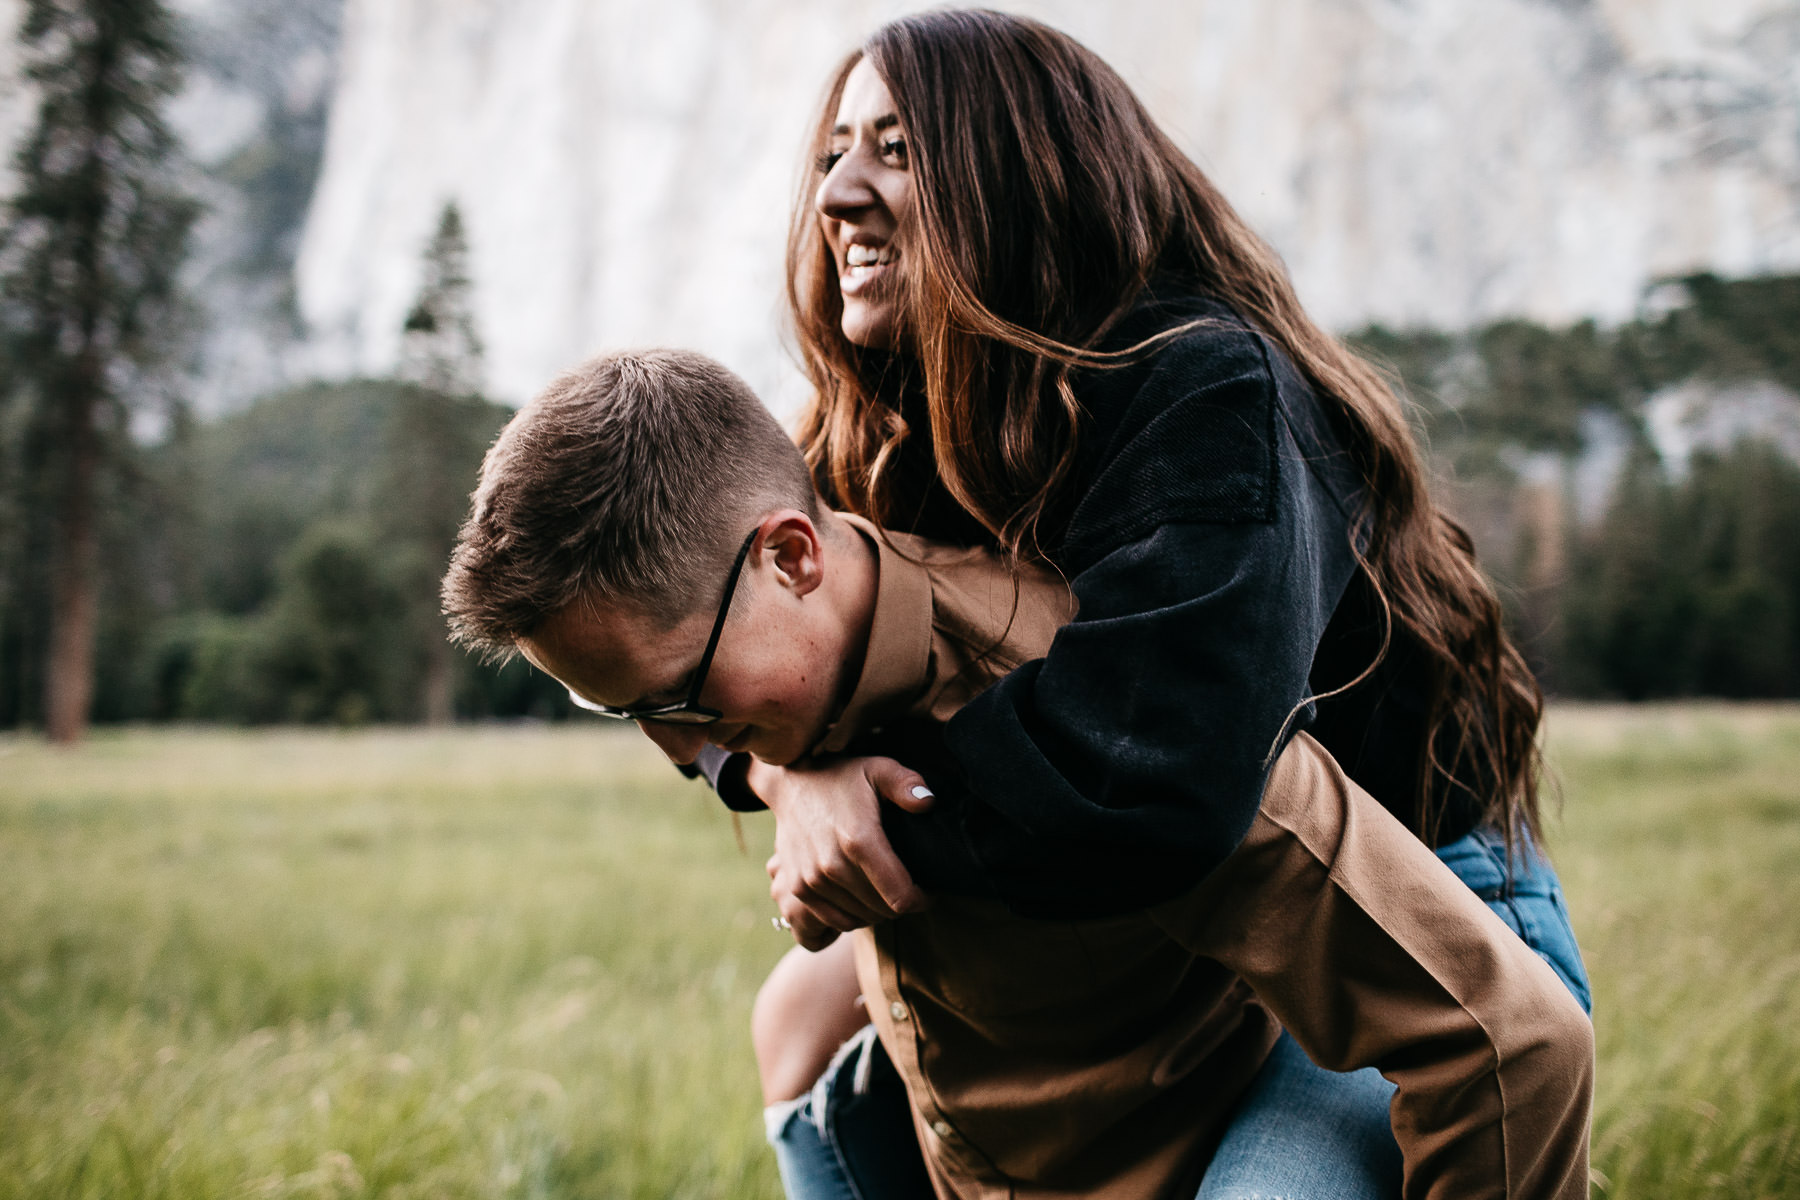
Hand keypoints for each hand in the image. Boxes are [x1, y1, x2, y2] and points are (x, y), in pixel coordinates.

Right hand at [750, 755, 935, 949]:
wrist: (792, 786)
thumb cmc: (842, 778)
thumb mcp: (878, 769)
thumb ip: (907, 783)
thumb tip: (929, 802)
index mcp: (859, 841)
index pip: (901, 896)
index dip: (922, 900)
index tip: (928, 891)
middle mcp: (832, 866)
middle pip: (883, 910)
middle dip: (902, 904)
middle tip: (908, 888)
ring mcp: (811, 881)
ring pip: (859, 919)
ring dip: (878, 912)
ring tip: (886, 892)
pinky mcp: (797, 889)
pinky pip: (834, 921)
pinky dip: (852, 917)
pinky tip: (862, 899)